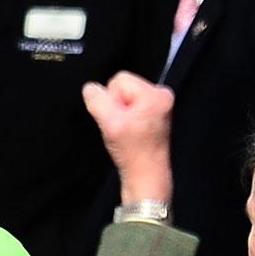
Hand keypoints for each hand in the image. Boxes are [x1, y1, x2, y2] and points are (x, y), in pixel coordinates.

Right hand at [82, 72, 173, 210]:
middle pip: (122, 86)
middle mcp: (162, 96)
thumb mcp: (109, 122)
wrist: (146, 175)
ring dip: (120, 113)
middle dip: (116, 106)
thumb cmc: (134, 153)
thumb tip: (91, 89)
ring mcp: (159, 105)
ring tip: (126, 131)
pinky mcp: (154, 114)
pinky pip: (130, 106)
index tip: (119, 120)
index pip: (119, 80)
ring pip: (124, 97)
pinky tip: (129, 132)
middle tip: (122, 127)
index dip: (111, 100)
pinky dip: (125, 118)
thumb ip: (96, 99)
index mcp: (157, 94)